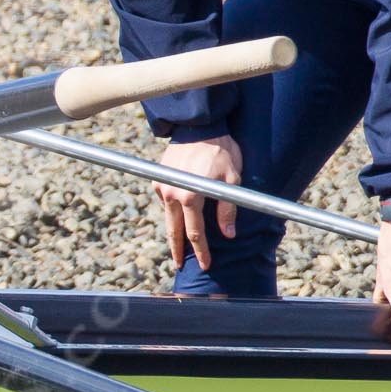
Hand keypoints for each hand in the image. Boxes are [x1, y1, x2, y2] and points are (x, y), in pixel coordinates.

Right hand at [153, 135, 243, 268]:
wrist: (199, 126)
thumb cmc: (220, 151)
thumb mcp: (232, 179)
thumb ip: (228, 209)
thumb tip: (228, 235)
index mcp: (191, 197)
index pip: (195, 233)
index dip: (200, 251)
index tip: (205, 264)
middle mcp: (172, 194)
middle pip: (173, 230)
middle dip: (177, 250)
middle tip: (179, 265)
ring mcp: (162, 185)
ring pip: (167, 215)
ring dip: (172, 230)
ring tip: (177, 245)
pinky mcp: (158, 177)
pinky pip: (164, 199)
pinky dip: (171, 209)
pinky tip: (177, 213)